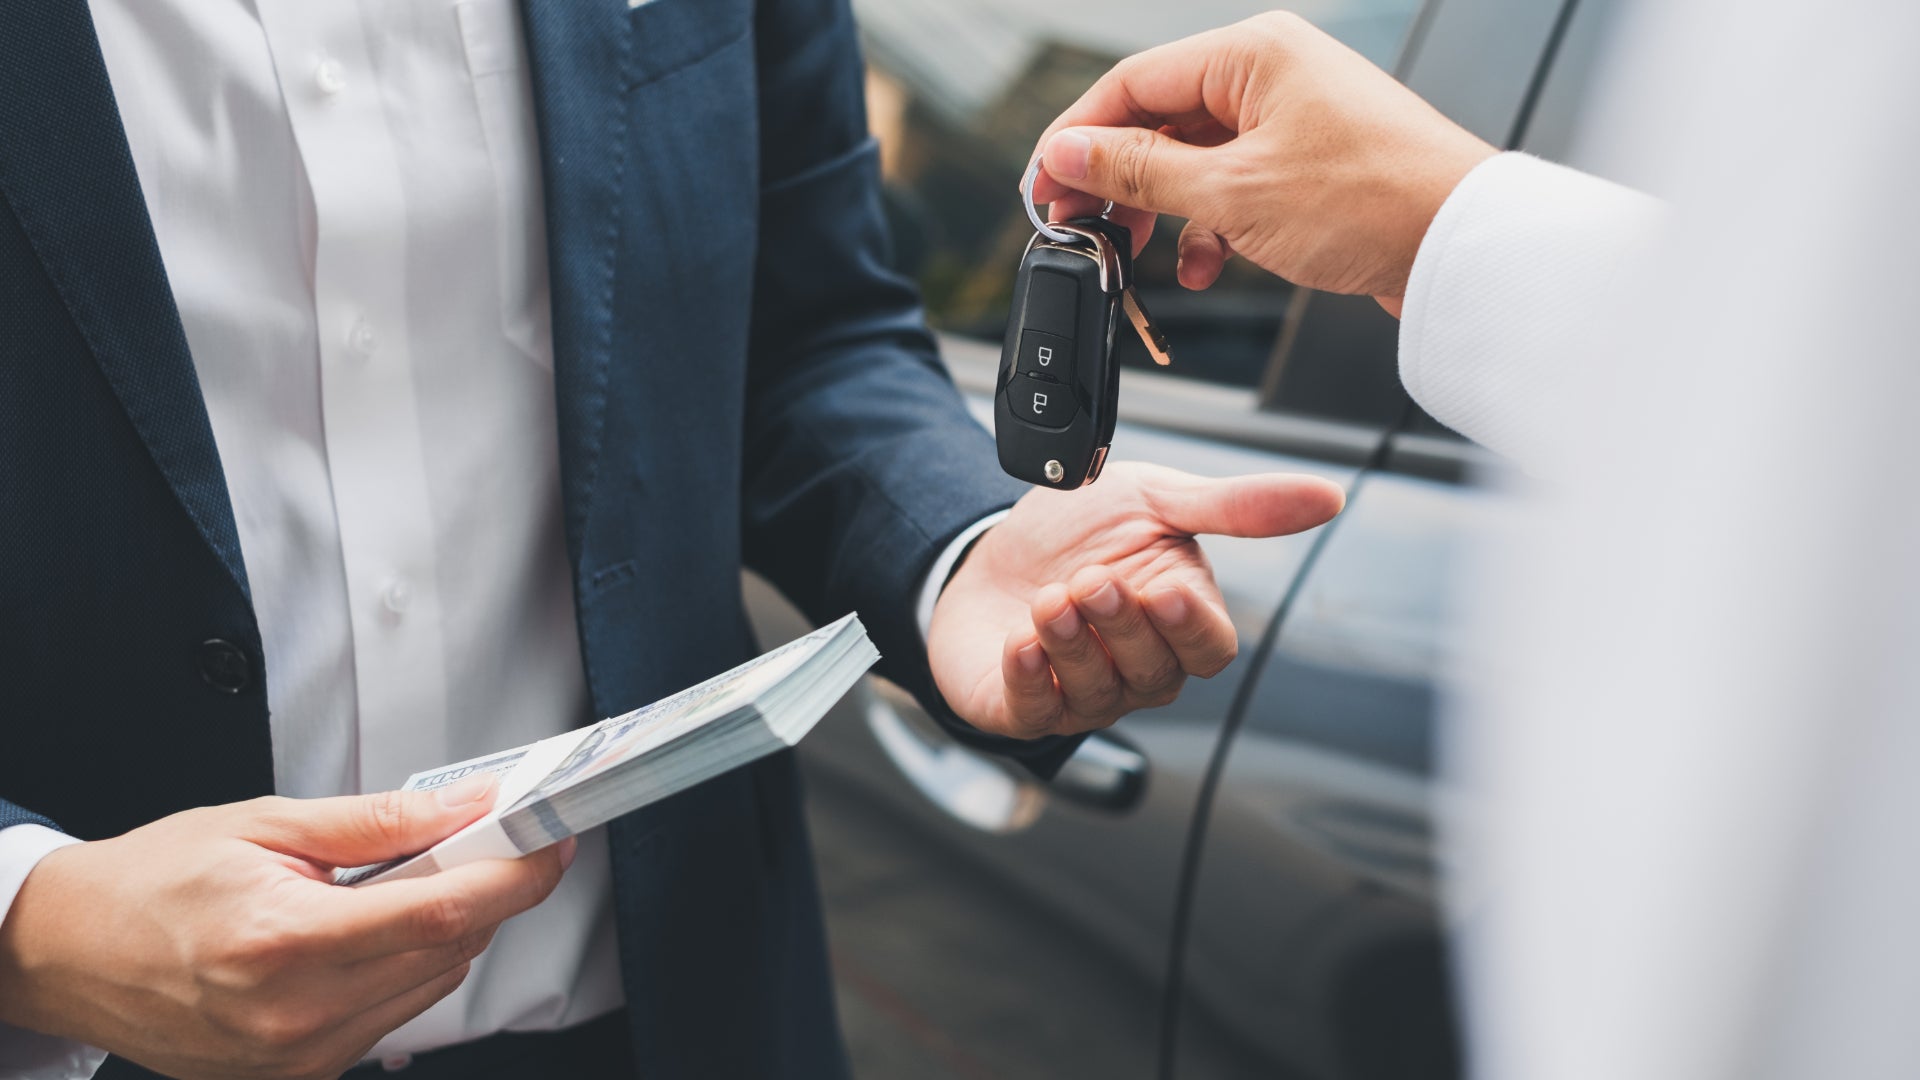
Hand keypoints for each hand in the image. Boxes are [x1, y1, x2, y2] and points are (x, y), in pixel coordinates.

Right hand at [0, 778, 573, 1079]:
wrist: (70, 952)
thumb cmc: (154, 882)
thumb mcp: (268, 824)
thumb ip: (383, 820)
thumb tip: (473, 803)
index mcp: (285, 942)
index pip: (443, 911)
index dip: (515, 873)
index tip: (551, 840)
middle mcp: (295, 1015)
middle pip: (450, 950)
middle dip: (485, 890)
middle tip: (480, 839)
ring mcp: (298, 1057)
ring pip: (432, 985)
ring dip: (444, 929)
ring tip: (392, 886)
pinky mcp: (299, 1076)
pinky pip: (393, 1016)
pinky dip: (403, 967)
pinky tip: (362, 934)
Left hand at [930, 462, 1342, 736]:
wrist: (989, 547)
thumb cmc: (1080, 531)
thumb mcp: (1157, 500)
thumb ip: (1237, 506)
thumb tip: (1328, 496)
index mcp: (1177, 621)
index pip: (1209, 649)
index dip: (1190, 627)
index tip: (1165, 591)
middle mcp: (1136, 669)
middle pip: (1154, 672)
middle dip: (1121, 627)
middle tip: (1091, 579)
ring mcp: (1081, 694)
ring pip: (1096, 693)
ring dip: (1071, 646)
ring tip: (1048, 599)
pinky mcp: (1022, 707)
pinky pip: (1033, 711)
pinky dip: (1027, 678)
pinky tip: (1020, 643)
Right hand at [1026, 12, 1496, 314]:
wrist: (1463, 248)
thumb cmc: (1372, 202)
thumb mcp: (1231, 193)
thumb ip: (1138, 173)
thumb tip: (1068, 155)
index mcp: (1252, 54)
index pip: (1132, 84)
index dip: (1075, 138)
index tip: (1042, 188)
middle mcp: (1271, 76)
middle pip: (1159, 121)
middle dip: (1117, 182)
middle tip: (1080, 229)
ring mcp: (1293, 120)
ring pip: (1195, 161)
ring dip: (1162, 213)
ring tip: (1139, 255)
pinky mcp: (1310, 166)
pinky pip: (1234, 188)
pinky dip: (1210, 228)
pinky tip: (1204, 266)